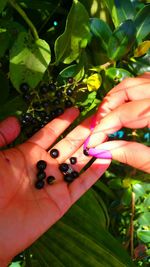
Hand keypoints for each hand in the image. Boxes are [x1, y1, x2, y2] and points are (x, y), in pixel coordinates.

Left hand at [0, 107, 109, 265]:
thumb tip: (16, 120)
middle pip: (68, 144)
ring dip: (92, 149)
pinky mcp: (62, 200)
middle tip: (98, 118)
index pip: (50, 133)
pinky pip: (81, 184)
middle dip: (82, 131)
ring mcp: (54, 183)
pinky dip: (94, 173)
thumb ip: (2, 135)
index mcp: (28, 154)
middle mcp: (44, 166)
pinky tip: (106, 159)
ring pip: (78, 162)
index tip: (74, 109)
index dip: (62, 121)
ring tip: (106, 135)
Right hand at [87, 73, 149, 172]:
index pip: (125, 113)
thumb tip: (101, 149)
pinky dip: (134, 92)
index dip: (104, 127)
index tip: (91, 143)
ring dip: (120, 96)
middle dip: (108, 106)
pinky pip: (147, 83)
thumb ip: (132, 154)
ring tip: (110, 117)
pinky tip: (128, 107)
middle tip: (98, 127)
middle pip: (128, 88)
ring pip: (138, 81)